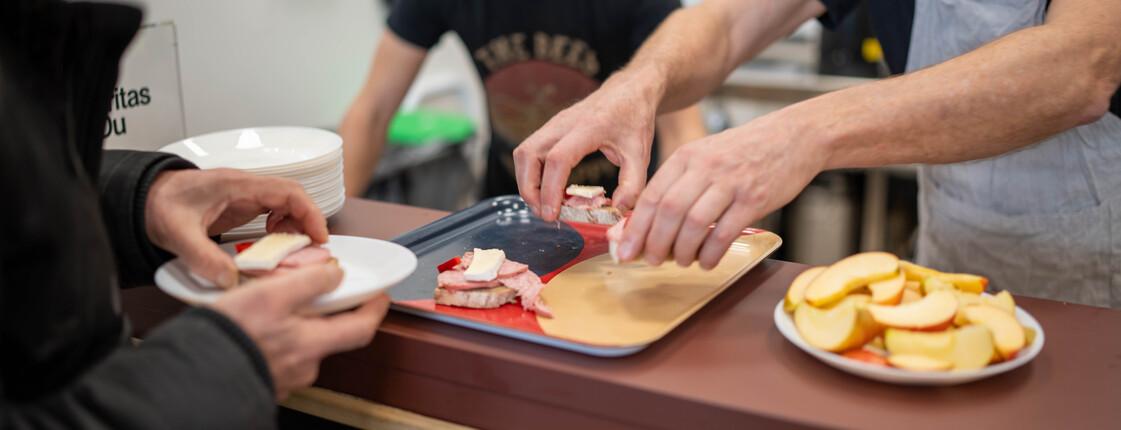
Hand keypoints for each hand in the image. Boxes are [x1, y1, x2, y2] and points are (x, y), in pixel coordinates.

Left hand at [145, 168, 328, 287]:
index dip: (310, 213)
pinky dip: (281, 226)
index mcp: (237, 185)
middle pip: (293, 197)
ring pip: (286, 203)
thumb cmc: (159, 204)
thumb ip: (203, 258)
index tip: (320, 236)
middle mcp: (246, 187)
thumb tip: (229, 281)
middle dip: (308, 221)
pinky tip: (273, 242)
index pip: (288, 192)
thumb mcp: (177, 234)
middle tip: (313, 249)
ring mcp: (244, 195)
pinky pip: (273, 211)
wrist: (144, 198)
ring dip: (295, 225)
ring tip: (293, 249)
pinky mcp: (240, 205)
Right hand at [209, 264, 389, 399]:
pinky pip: (283, 354)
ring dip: (298, 323)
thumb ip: (308, 282)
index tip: (380, 294)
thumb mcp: (269, 295)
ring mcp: (286, 377)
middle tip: (321, 289)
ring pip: (304, 343)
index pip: (362, 328)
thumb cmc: (226, 336)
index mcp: (311, 345)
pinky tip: (259, 324)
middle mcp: (304, 367)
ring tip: (277, 303)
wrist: (189, 375)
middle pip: (331, 334)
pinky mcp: (266, 379)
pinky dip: (279, 336)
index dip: (375, 308)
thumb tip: (336, 274)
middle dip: (329, 311)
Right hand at [514, 74, 660, 220]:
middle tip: (543, 214)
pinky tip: (548, 190)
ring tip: (542, 205)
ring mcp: (554, 123)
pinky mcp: (551, 128)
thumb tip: (617, 211)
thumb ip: (632, 184)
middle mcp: (564, 123)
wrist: (630, 90)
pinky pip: (530, 151)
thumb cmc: (635, 119)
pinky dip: (532, 173)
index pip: (557, 159)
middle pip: (528, 154)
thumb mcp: (641, 154)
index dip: (549, 189)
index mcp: (588, 128)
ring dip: (526, 182)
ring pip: (523, 153)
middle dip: (528, 189)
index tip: (552, 214)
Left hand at [617, 109, 824, 268]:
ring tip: (680, 261)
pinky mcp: (754, 199)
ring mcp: (731, 183)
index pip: (652, 195)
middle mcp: (705, 167)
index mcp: (687, 156)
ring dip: (682, 250)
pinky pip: (724, 232)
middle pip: (668, 211)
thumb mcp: (705, 155)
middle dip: (654, 242)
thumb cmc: (744, 151)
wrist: (793, 137)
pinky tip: (706, 261)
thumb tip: (649, 221)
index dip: (636, 227)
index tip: (625, 249)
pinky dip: (711, 253)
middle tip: (650, 260)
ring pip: (694, 223)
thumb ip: (679, 183)